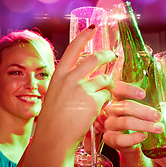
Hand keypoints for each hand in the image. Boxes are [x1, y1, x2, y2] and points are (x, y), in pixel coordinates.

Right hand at [35, 27, 116, 143]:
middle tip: (113, 56)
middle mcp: (71, 78)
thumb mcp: (53, 94)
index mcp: (59, 75)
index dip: (85, 36)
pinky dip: (105, 101)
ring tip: (102, 96)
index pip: (73, 49)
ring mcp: (83, 89)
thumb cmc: (52, 119)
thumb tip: (77, 73)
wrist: (54, 138)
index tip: (93, 28)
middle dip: (108, 56)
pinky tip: (97, 110)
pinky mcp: (94, 101)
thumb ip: (65, 82)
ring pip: (105, 79)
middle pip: (96, 59)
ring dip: (108, 86)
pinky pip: (107, 96)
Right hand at [103, 81, 163, 152]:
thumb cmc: (136, 123)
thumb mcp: (139, 111)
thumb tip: (165, 104)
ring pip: (125, 122)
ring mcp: (109, 124)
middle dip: (145, 112)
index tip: (143, 94)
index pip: (118, 88)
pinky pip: (121, 139)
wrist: (129, 143)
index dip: (128, 89)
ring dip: (144, 125)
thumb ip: (146, 106)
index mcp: (117, 99)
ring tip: (158, 128)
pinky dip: (134, 138)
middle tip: (158, 116)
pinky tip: (143, 136)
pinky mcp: (109, 139)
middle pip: (125, 107)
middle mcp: (111, 110)